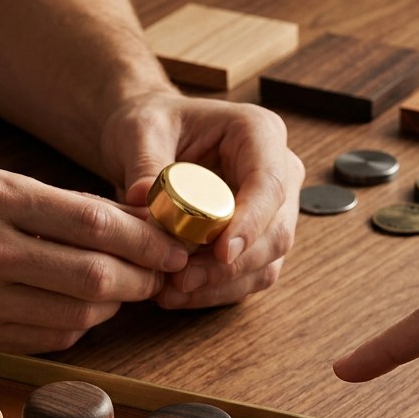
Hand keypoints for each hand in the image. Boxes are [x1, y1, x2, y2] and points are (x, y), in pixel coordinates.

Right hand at [0, 168, 188, 351]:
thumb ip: (52, 205)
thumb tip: (126, 225)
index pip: (94, 224)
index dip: (146, 240)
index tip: (172, 244)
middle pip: (95, 277)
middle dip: (141, 279)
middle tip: (160, 273)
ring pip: (77, 318)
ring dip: (114, 307)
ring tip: (124, 291)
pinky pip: (49, 342)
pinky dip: (79, 329)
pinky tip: (84, 312)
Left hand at [100, 91, 302, 307]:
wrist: (151, 139)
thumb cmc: (152, 125)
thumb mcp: (139, 132)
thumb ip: (144, 163)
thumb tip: (143, 198)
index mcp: (259, 133)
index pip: (270, 185)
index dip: (251, 223)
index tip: (221, 252)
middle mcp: (279, 173)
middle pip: (277, 232)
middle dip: (232, 265)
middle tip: (182, 279)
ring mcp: (273, 211)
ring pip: (266, 263)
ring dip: (221, 285)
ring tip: (172, 291)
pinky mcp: (257, 241)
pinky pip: (248, 277)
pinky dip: (215, 291)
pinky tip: (179, 293)